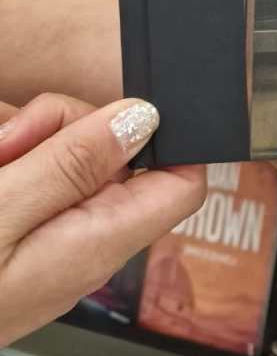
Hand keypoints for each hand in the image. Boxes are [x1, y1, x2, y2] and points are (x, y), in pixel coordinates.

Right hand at [0, 94, 205, 345]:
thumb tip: (144, 119)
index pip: (180, 183)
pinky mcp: (15, 225)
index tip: (114, 113)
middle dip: (62, 126)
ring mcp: (46, 233)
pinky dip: (5, 157)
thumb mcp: (0, 210)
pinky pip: (28, 171)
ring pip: (63, 151)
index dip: (163, 137)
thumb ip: (73, 163)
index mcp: (97, 241)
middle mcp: (81, 238)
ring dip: (22, 138)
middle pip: (113, 151)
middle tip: (12, 141)